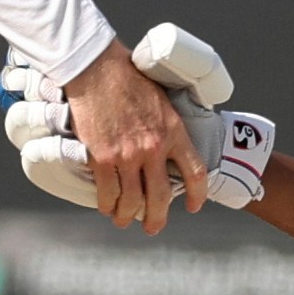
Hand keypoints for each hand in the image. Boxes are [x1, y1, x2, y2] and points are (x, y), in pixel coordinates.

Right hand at [63, 43, 209, 229]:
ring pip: (132, 201)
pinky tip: (106, 207)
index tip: (193, 206)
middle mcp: (153, 148)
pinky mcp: (101, 157)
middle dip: (157, 219)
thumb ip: (169, 124)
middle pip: (161, 197)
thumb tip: (172, 141)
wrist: (96, 68)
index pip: (195, 173)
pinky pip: (107, 192)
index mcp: (173, 132)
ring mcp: (126, 155)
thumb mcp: (162, 99)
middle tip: (153, 227)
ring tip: (124, 221)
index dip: (197, 196)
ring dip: (128, 216)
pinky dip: (107, 204)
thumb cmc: (127, 77)